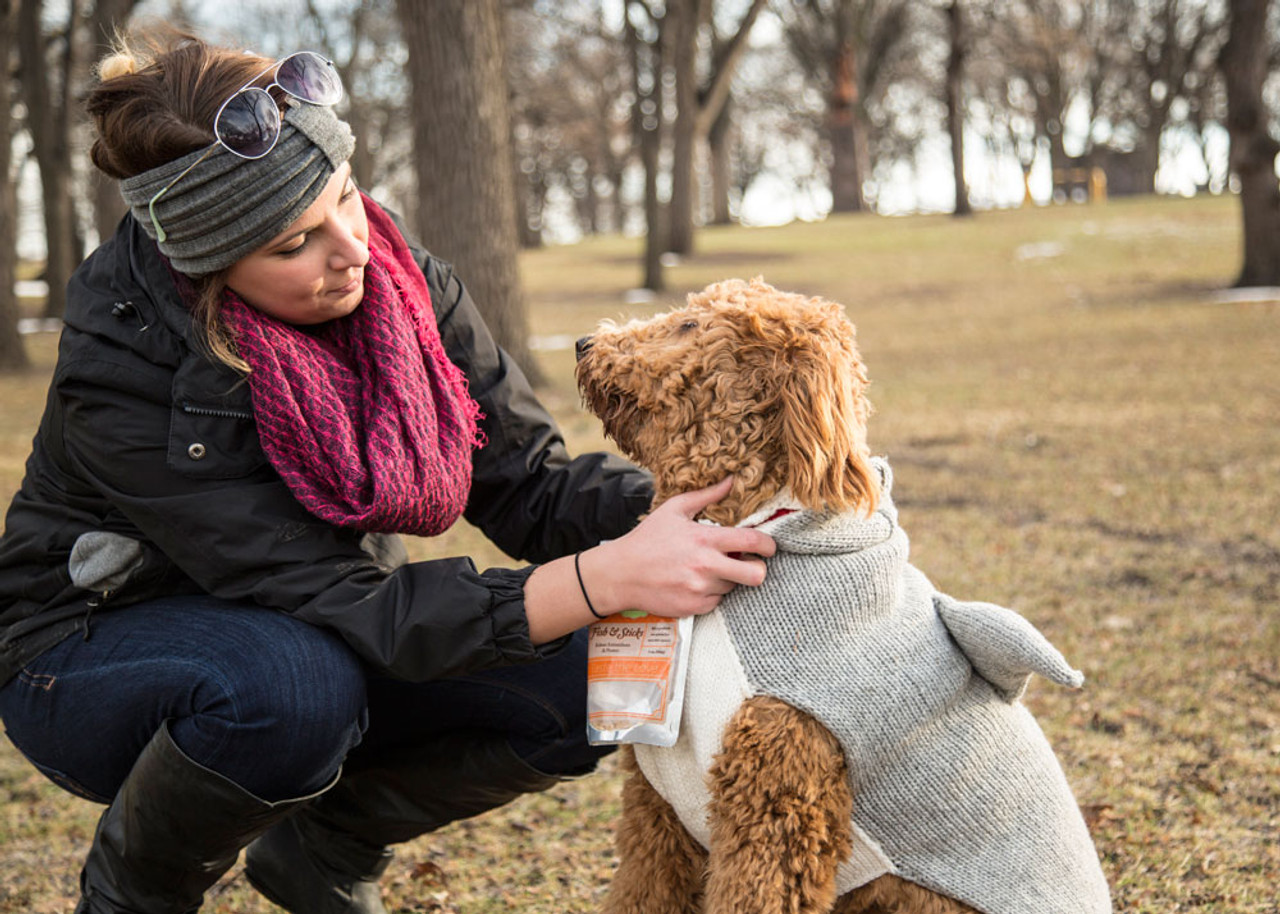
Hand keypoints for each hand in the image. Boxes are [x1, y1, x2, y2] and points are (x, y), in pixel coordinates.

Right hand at [584, 477, 776, 618]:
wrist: (621, 573)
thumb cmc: (647, 539)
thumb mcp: (674, 510)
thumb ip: (706, 496)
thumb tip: (731, 480)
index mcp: (704, 539)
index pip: (752, 542)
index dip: (768, 545)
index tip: (768, 546)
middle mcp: (706, 566)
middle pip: (756, 575)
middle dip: (758, 569)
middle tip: (747, 563)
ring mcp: (700, 589)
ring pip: (734, 588)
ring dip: (728, 580)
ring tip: (707, 570)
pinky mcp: (693, 607)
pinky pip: (716, 602)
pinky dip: (711, 594)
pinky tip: (694, 583)